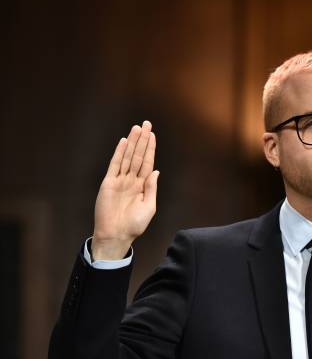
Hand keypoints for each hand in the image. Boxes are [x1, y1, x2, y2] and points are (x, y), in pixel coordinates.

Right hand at [92, 121, 158, 259]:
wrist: (117, 235)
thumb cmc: (134, 225)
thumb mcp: (149, 206)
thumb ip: (152, 188)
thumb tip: (156, 171)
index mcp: (142, 186)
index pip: (147, 163)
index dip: (150, 149)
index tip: (153, 135)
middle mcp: (131, 180)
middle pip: (138, 156)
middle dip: (142, 140)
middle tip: (146, 124)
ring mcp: (120, 180)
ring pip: (127, 157)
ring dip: (132, 142)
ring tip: (137, 128)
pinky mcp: (109, 183)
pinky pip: (115, 165)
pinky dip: (119, 153)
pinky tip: (124, 142)